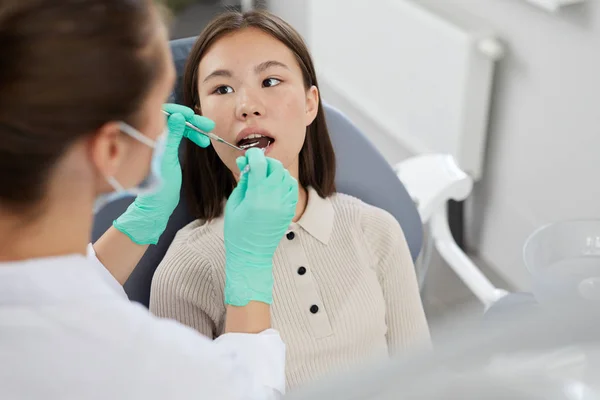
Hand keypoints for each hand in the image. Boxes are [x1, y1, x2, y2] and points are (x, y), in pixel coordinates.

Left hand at [112, 104, 213, 244]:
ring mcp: (160, 143)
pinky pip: (179, 137)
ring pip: (178, 127)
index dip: (179, 111)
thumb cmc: (160, 185)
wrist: (157, 205)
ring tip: (208, 137)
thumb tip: (178, 115)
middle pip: (173, 119)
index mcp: (149, 136)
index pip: (162, 113)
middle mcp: (153, 136)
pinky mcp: (166, 150)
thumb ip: (172, 136)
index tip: (193, 115)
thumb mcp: (168, 159)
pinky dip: (191, 137)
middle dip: (192, 121)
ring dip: (194, 130)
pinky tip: (202, 142)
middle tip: (209, 126)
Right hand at [223, 148, 298, 305]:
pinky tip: (273, 185)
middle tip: (255, 165)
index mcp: (256, 199)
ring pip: (286, 176)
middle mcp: (274, 200)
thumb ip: (243, 182)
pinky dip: (283, 181)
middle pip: (276, 168)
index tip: (248, 154)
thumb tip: (246, 163)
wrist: (251, 255)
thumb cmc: (237, 232)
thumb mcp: (234, 204)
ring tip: (264, 176)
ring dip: (275, 171)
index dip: (253, 155)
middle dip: (266, 162)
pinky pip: (291, 188)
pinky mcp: (289, 211)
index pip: (260, 165)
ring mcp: (284, 206)